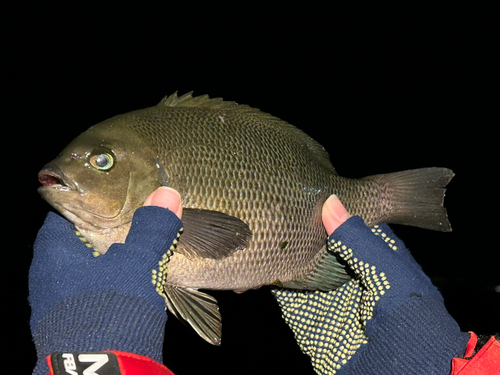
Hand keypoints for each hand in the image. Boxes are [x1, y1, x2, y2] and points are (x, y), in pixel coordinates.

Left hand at [29, 187, 182, 374]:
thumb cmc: (111, 312)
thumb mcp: (138, 264)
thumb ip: (152, 227)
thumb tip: (167, 194)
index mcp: (55, 254)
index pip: (66, 214)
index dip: (93, 203)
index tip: (119, 199)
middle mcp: (50, 278)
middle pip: (78, 242)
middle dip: (108, 233)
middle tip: (136, 224)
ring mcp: (60, 305)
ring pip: (88, 270)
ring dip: (113, 262)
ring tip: (141, 255)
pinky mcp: (76, 325)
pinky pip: (95, 294)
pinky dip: (114, 285)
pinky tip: (136, 287)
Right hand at [273, 195, 468, 374]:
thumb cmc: (414, 322)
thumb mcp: (389, 273)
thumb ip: (358, 240)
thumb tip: (330, 201)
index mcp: (375, 258)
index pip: (346, 225)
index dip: (327, 209)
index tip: (303, 191)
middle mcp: (349, 275)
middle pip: (318, 246)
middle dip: (298, 231)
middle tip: (273, 210)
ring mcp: (329, 299)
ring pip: (300, 270)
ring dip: (282, 256)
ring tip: (260, 233)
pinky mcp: (312, 321)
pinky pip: (288, 298)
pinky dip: (272, 283)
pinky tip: (258, 265)